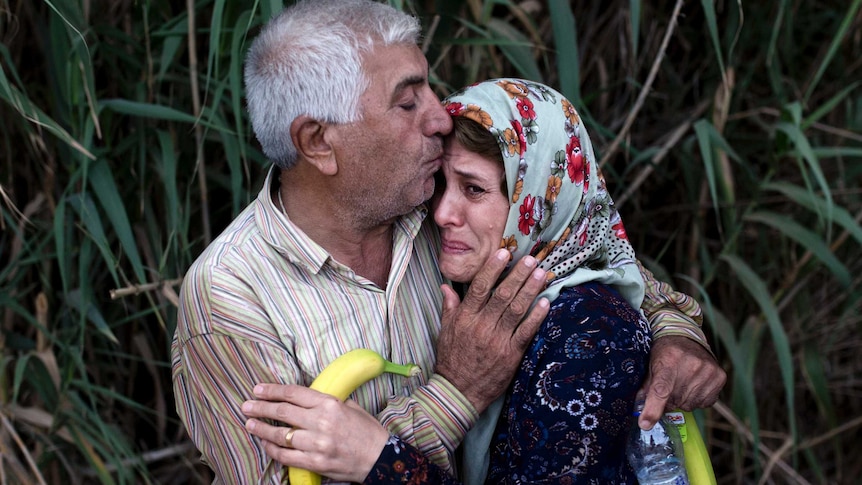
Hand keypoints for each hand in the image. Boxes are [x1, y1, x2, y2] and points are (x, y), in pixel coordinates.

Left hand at [241, 384, 388, 482]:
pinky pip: (286, 456)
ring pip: (280, 435)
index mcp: (329, 404)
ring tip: (249, 424)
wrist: (380, 457)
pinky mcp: (315, 462)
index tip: (258, 389)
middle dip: (261, 407)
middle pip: (283, 412)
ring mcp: (317, 444)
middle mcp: (321, 422)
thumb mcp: (350, 406)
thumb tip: (305, 397)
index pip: (294, 394)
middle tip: (246, 406)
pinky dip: (273, 449)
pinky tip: (266, 443)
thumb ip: (326, 401)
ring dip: (262, 429)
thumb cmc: (366, 430)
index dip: (272, 390)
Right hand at [434, 249, 549, 412]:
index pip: (479, 287)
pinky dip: (537, 317)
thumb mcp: (445, 331)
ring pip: (517, 310)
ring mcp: (498, 340)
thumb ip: (450, 307)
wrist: (459, 391)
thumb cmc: (451, 359)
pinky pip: (526, 332)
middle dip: (518, 275)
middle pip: (502, 295)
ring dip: (530, 290)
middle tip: (531, 259)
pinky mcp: (511, 355)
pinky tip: (545, 302)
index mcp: (465, 318)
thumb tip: (446, 286)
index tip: (504, 253)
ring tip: (541, 274)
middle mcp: (482, 326)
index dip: (492, 269)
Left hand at [637, 335, 726, 428]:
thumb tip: (639, 412)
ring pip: (690, 404)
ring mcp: (707, 371)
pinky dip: (697, 399)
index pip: (661, 390)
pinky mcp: (720, 377)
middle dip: (668, 400)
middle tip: (668, 388)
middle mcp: (691, 365)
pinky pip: (705, 403)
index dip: (653, 409)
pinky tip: (694, 385)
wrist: (687, 337)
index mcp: (669, 360)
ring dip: (683, 400)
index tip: (645, 423)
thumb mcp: (651, 365)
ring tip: (681, 384)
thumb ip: (646, 388)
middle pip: (675, 401)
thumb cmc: (665, 353)